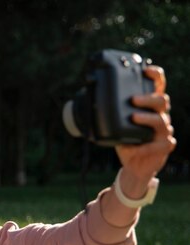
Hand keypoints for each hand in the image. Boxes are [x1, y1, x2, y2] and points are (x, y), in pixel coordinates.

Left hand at [117, 66, 175, 184]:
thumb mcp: (116, 127)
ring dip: (148, 118)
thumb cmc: (127, 142)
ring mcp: (163, 131)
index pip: (157, 87)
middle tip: (133, 99)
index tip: (145, 70)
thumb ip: (110, 115)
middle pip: (161, 101)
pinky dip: (150, 145)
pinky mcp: (164, 146)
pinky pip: (164, 143)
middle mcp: (159, 116)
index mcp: (149, 108)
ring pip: (162, 120)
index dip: (155, 76)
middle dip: (148, 98)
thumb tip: (88, 103)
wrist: (135, 165)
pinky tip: (139, 147)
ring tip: (133, 117)